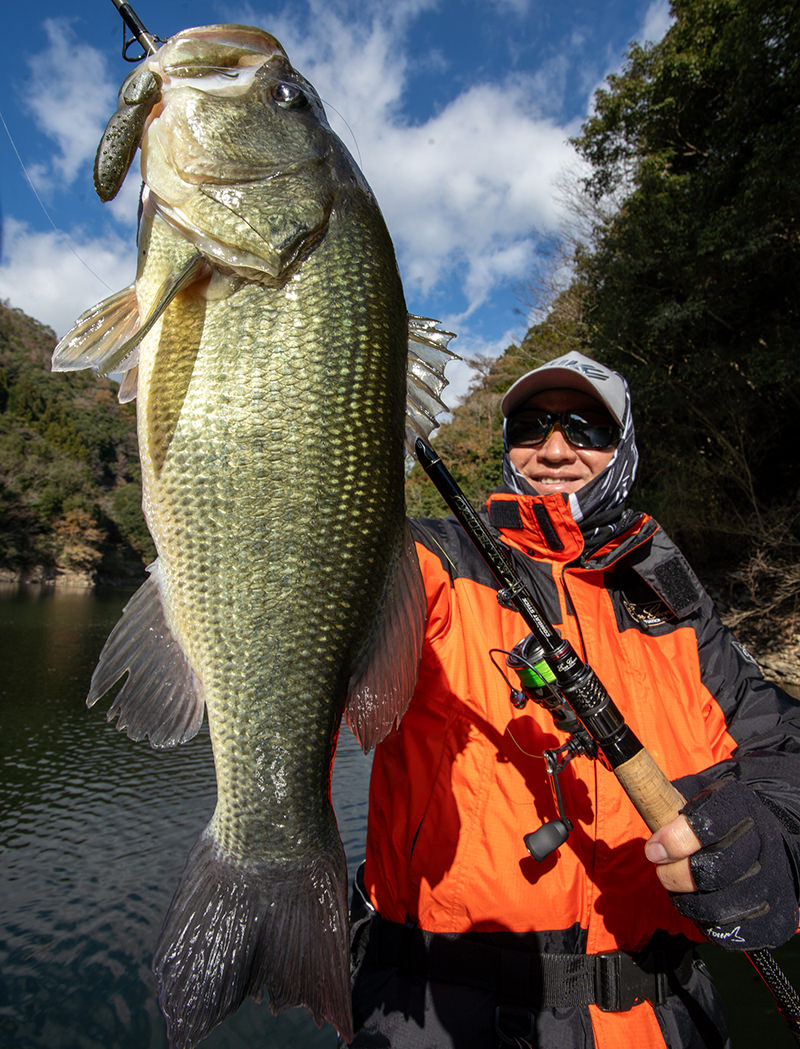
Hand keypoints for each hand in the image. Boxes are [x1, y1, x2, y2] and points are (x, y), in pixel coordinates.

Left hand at [646, 779, 798, 950]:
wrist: (767, 841)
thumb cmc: (719, 819)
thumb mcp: (697, 794)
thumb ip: (672, 800)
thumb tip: (646, 804)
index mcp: (740, 806)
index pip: (709, 823)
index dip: (674, 840)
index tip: (652, 850)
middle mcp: (763, 843)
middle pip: (714, 869)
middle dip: (675, 874)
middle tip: (661, 868)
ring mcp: (772, 882)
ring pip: (719, 905)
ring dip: (687, 899)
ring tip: (679, 885)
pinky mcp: (775, 918)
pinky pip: (730, 931)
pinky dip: (704, 920)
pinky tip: (699, 902)